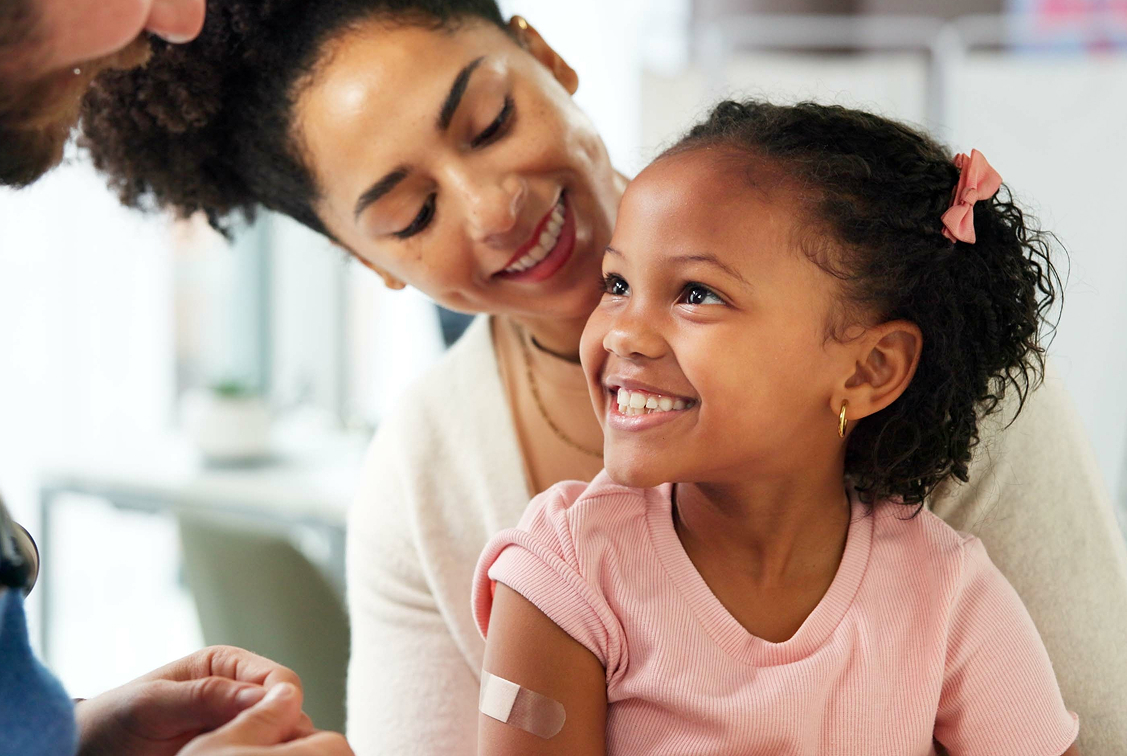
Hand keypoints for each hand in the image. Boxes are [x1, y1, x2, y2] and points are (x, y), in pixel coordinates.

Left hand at [75, 645, 314, 755]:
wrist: (88, 752)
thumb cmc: (113, 720)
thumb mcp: (152, 704)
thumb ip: (205, 695)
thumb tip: (262, 696)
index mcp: (227, 666)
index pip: (281, 681)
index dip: (283, 705)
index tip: (269, 731)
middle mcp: (239, 695)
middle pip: (290, 713)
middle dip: (279, 735)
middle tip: (249, 755)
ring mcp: (238, 728)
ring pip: (281, 741)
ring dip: (267, 752)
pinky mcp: (234, 755)